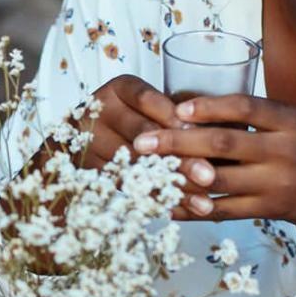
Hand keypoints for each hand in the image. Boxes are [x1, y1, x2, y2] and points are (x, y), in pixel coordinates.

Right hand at [73, 76, 214, 203]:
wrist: (83, 133)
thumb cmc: (133, 117)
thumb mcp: (150, 106)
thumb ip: (175, 115)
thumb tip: (212, 134)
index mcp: (120, 88)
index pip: (147, 100)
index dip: (174, 119)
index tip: (201, 137)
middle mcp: (101, 109)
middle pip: (142, 133)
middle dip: (179, 156)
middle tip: (208, 175)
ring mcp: (91, 138)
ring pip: (136, 163)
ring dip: (171, 183)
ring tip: (201, 201)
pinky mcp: (90, 166)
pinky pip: (126, 183)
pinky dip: (155, 196)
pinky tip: (180, 208)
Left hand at [130, 94, 295, 232]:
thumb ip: (260, 116)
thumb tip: (201, 107)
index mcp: (290, 121)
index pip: (246, 107)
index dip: (209, 107)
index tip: (176, 108)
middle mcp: (284, 151)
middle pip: (223, 144)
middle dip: (177, 143)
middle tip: (141, 142)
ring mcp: (277, 184)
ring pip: (219, 180)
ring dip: (178, 177)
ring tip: (146, 173)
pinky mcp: (270, 210)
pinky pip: (224, 210)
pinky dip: (194, 208)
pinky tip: (169, 204)